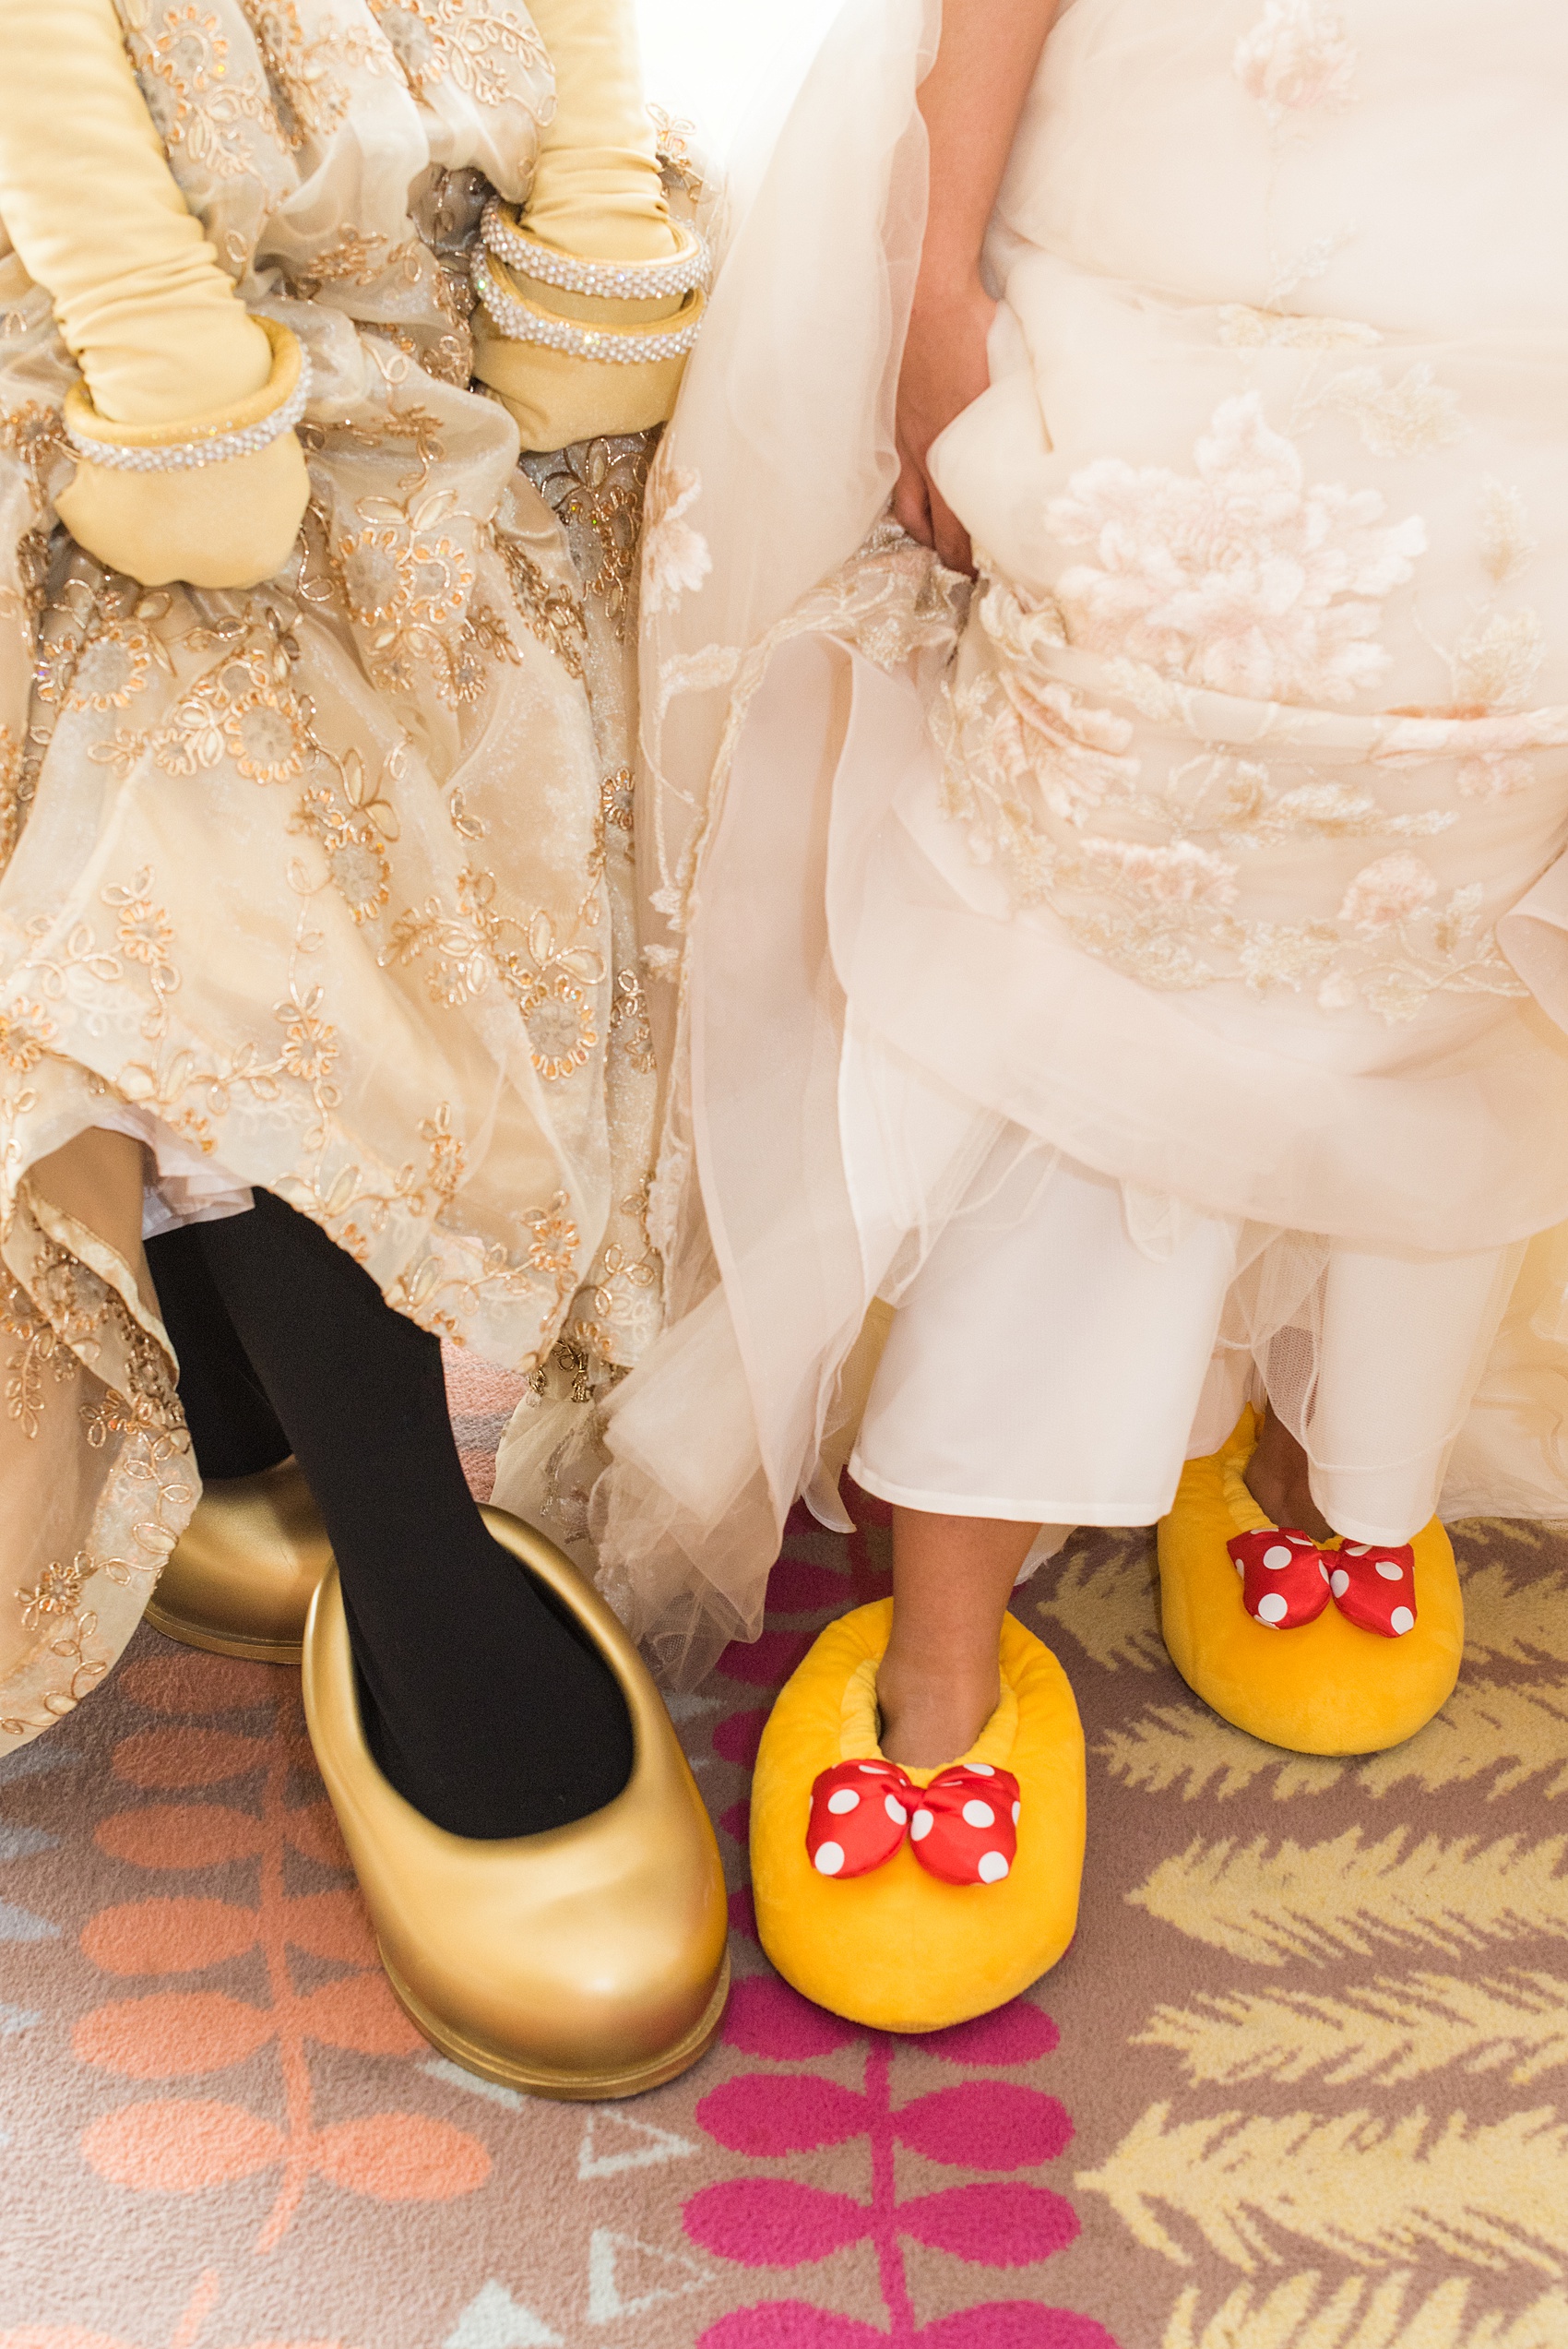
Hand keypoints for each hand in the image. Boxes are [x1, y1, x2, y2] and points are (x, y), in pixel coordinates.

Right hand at [892, 271, 995, 574]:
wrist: (925, 292)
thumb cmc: (975, 325)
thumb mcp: (1014, 374)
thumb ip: (1023, 412)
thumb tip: (1057, 429)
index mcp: (954, 454)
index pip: (957, 529)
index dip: (967, 559)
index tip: (983, 574)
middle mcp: (922, 455)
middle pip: (926, 527)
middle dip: (942, 553)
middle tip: (960, 567)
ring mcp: (899, 438)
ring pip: (902, 504)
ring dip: (918, 527)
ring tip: (934, 536)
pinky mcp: (887, 418)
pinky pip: (891, 471)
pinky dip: (902, 489)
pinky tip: (914, 488)